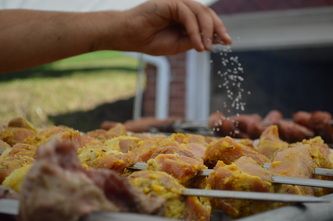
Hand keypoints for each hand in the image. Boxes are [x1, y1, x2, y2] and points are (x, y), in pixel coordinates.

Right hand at [97, 0, 231, 54]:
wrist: (129, 37)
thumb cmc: (150, 40)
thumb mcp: (178, 45)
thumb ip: (194, 40)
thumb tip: (212, 41)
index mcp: (185, 17)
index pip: (206, 19)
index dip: (218, 29)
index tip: (226, 42)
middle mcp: (183, 7)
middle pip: (207, 13)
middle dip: (218, 28)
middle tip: (226, 42)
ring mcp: (176, 3)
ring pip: (200, 12)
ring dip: (207, 30)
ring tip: (206, 47)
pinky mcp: (170, 2)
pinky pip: (188, 14)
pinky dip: (194, 30)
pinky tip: (197, 44)